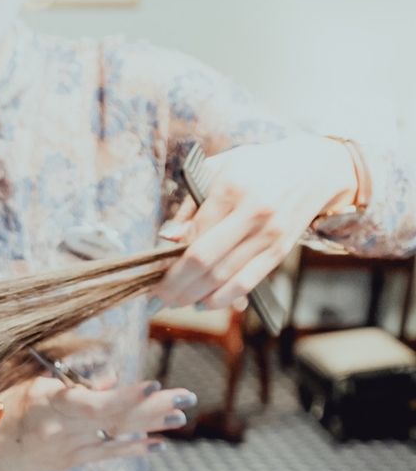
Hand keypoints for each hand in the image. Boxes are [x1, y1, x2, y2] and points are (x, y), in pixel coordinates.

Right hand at [0, 375, 195, 470]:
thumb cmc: (4, 409)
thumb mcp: (35, 387)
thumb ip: (76, 384)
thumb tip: (114, 382)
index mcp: (51, 404)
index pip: (97, 402)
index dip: (128, 396)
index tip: (155, 385)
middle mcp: (63, 430)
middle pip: (116, 418)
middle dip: (154, 406)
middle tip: (187, 397)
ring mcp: (68, 449)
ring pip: (117, 435)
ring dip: (152, 426)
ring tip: (181, 418)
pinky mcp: (70, 462)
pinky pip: (107, 454)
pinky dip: (133, 447)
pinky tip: (157, 444)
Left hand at [153, 135, 358, 309]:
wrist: (315, 168)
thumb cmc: (258, 168)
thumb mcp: (220, 170)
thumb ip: (191, 205)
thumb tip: (167, 238)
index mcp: (232, 188)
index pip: (192, 234)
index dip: (169, 260)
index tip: (154, 272)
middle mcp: (253, 212)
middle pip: (204, 260)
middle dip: (175, 284)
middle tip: (158, 295)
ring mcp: (269, 234)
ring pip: (223, 277)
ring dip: (193, 296)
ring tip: (175, 301)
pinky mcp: (280, 251)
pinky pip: (246, 283)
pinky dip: (221, 298)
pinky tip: (203, 302)